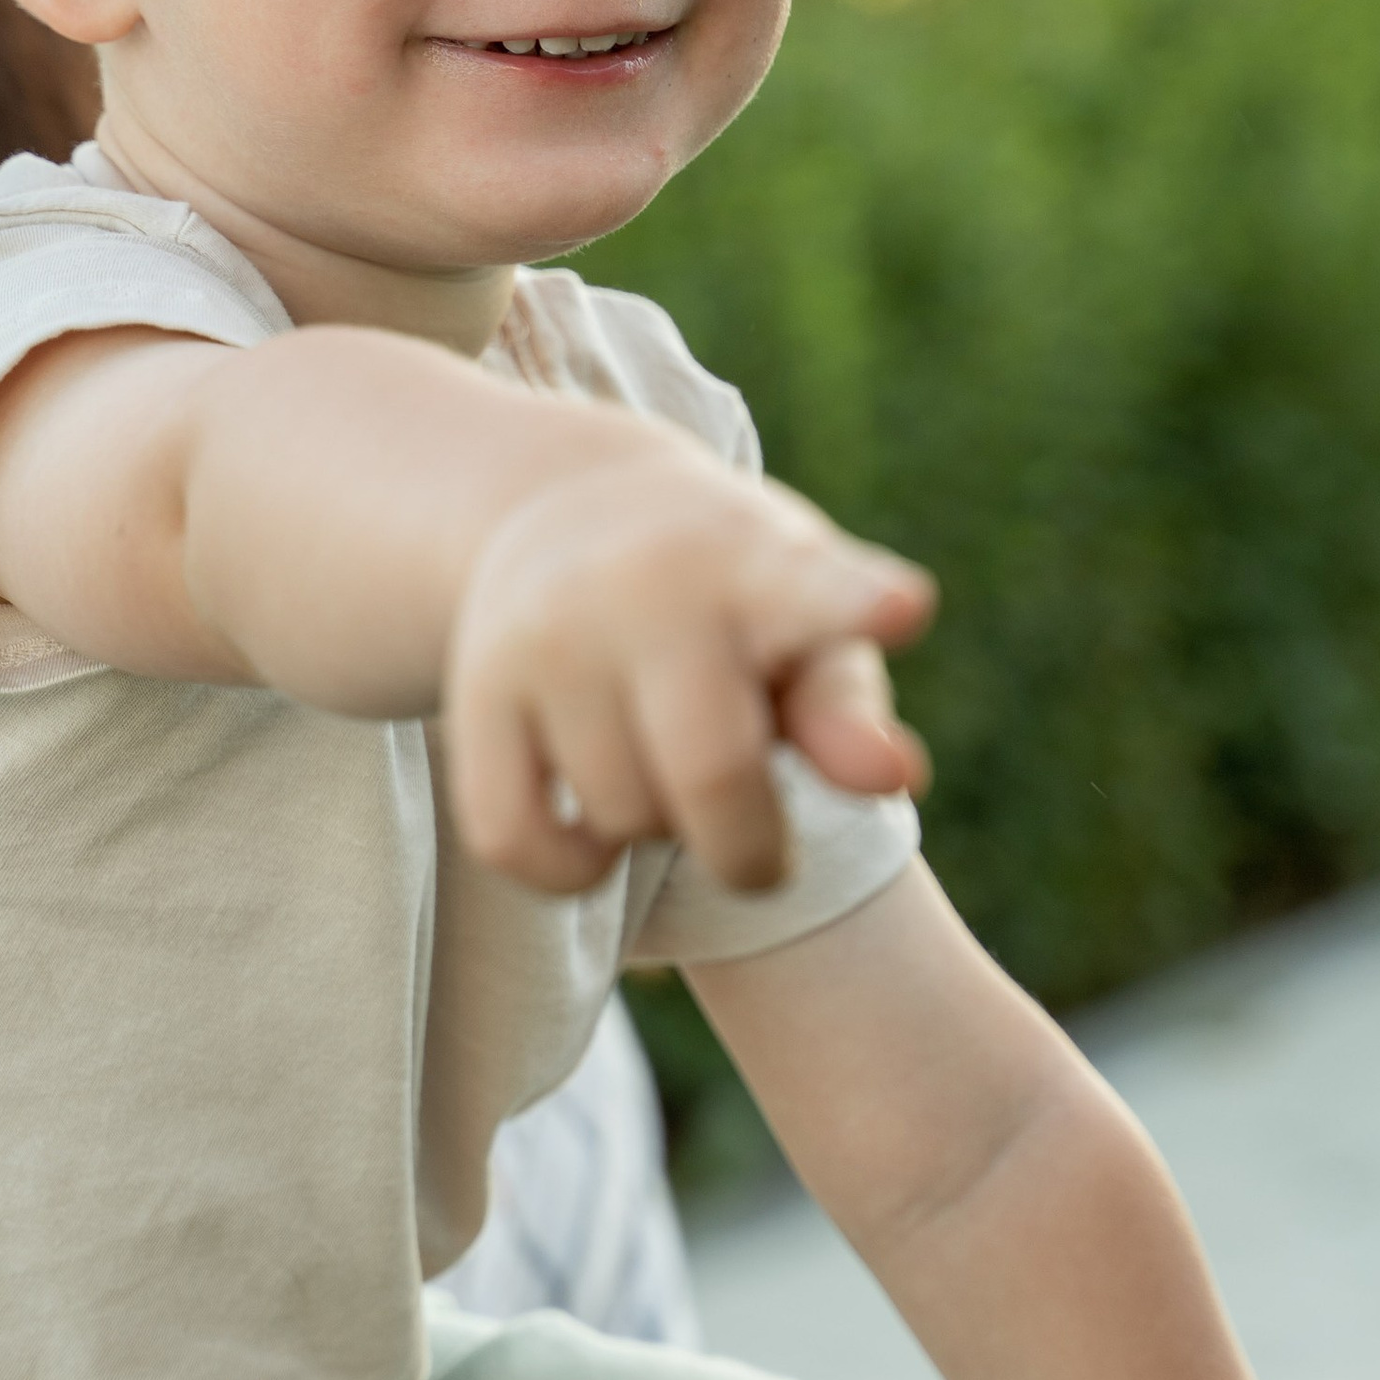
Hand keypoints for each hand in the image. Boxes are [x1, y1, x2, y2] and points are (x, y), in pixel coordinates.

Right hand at [444, 450, 932, 893]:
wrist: (565, 511)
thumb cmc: (729, 604)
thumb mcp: (804, 636)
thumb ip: (848, 712)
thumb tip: (895, 776)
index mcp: (756, 563)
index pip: (814, 591)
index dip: (861, 605)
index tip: (906, 606)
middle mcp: (643, 585)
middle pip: (715, 776)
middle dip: (753, 850)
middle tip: (763, 852)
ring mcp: (547, 636)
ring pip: (623, 818)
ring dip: (659, 834)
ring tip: (664, 774)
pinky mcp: (474, 693)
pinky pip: (517, 843)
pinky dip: (569, 869)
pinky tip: (595, 828)